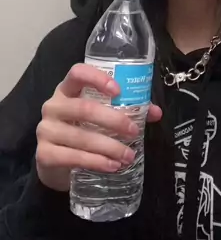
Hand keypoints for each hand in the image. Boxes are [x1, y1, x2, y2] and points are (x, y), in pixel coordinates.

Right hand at [36, 63, 161, 191]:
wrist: (55, 161)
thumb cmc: (82, 128)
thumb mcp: (100, 114)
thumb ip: (126, 109)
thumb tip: (156, 112)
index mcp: (67, 89)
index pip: (77, 73)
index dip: (97, 78)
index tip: (118, 91)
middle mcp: (53, 106)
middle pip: (84, 108)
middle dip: (113, 120)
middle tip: (134, 131)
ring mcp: (46, 130)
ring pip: (81, 137)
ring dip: (109, 147)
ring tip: (128, 155)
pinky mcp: (44, 154)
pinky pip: (73, 157)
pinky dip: (96, 162)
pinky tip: (112, 166)